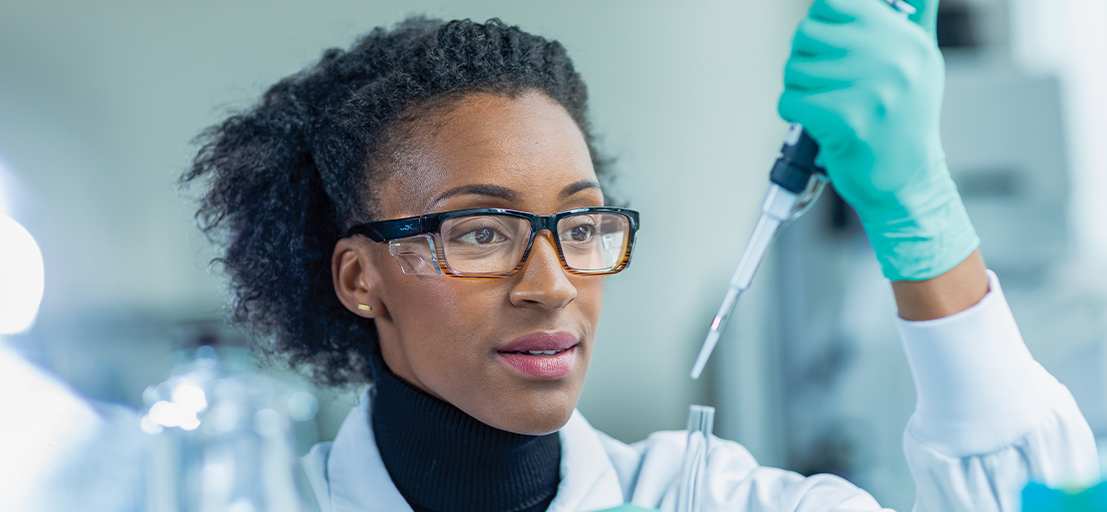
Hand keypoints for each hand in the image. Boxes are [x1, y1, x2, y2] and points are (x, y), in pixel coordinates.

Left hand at [778, 0, 978, 280]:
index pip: (834, 2)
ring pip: (793, 68)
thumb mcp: (917, 62)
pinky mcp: (844, 120)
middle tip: (821, 80)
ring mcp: (869, 89)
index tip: (824, 42)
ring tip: (824, 103)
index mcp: (905, 38)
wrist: (907, 182)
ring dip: (798, 88)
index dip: (819, 21)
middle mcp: (892, 58)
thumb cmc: (902, 123)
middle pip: (806, 33)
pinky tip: (816, 122)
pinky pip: (788, 100)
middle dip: (804, 57)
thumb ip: (901, 19)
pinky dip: (793, 112)